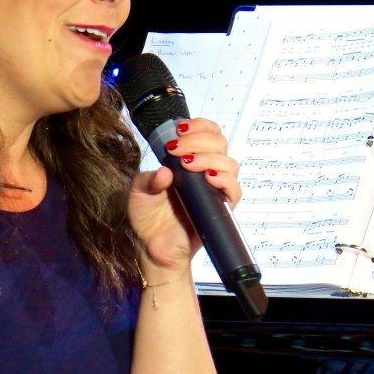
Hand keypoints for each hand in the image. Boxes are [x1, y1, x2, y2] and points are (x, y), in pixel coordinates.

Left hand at [126, 118, 241, 273]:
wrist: (154, 248)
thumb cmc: (148, 218)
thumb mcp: (138, 192)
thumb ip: (147, 179)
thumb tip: (165, 173)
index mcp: (187, 160)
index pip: (206, 133)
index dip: (199, 126)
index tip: (180, 129)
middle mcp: (204, 171)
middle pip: (220, 142)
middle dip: (199, 139)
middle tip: (177, 149)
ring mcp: (214, 189)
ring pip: (230, 163)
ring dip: (210, 158)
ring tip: (188, 164)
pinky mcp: (221, 207)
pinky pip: (234, 190)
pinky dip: (225, 180)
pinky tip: (209, 178)